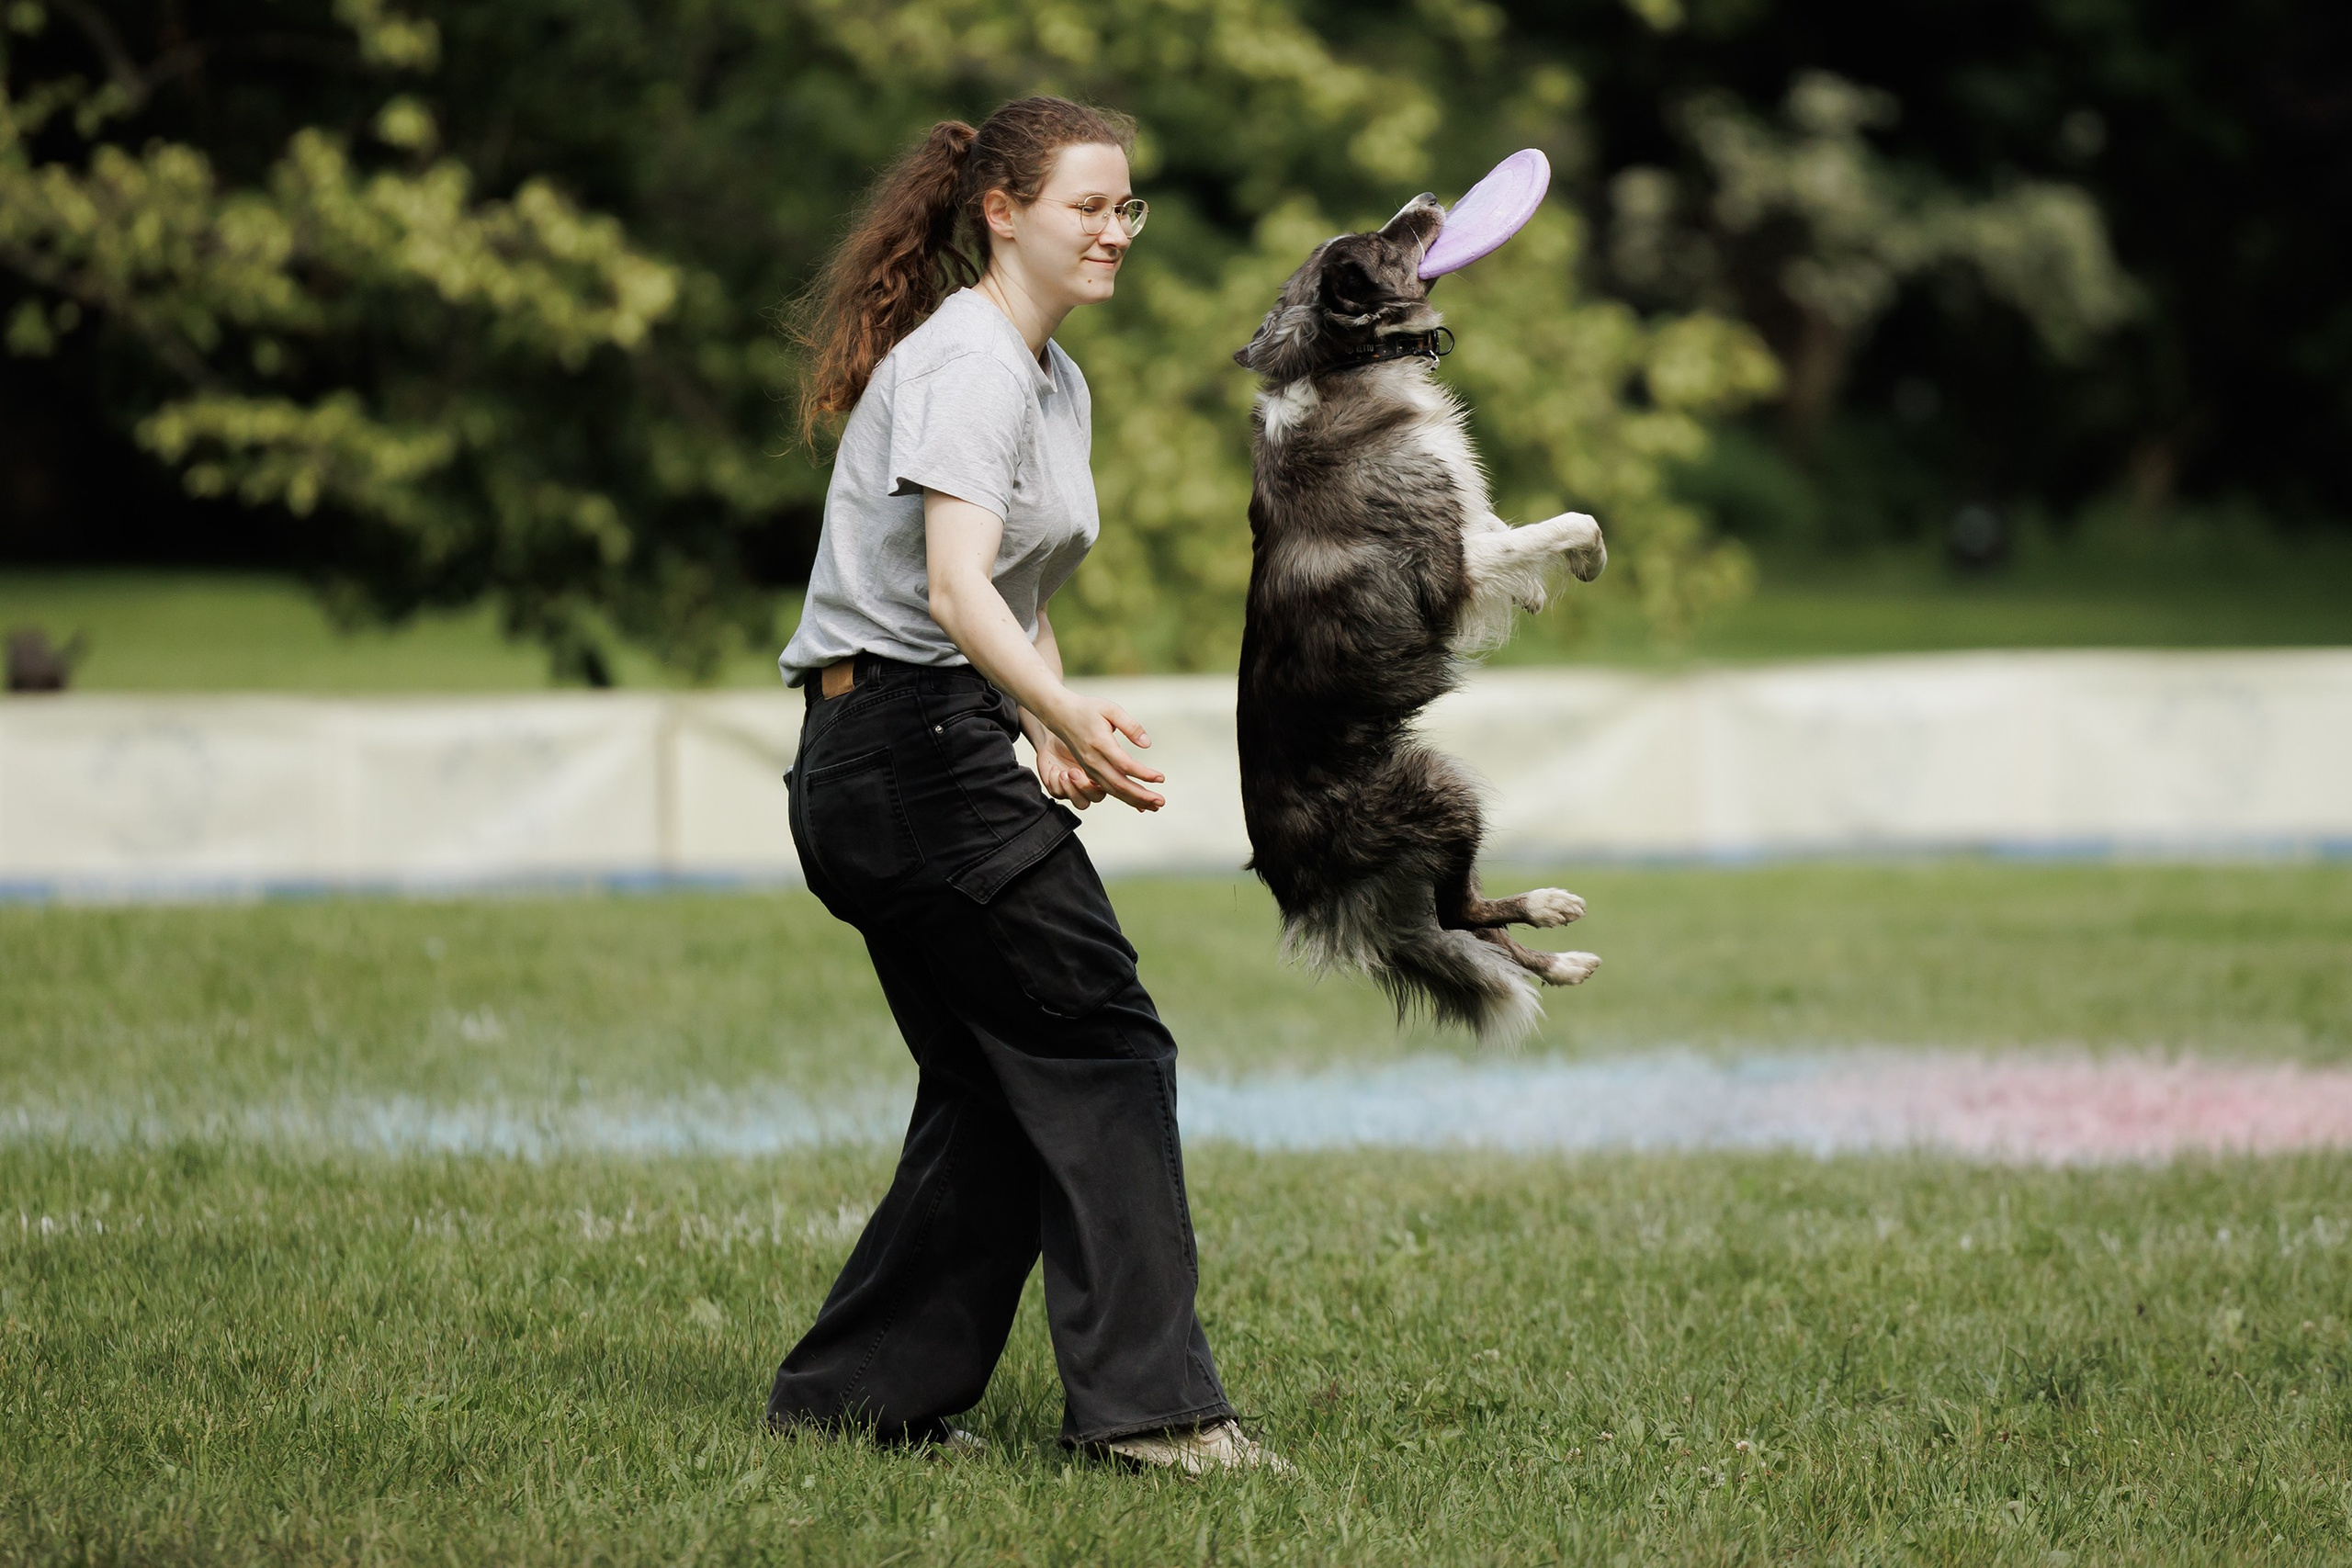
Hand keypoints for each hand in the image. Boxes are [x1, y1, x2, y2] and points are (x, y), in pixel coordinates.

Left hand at [1032, 728, 1107, 809]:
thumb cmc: (1075, 737)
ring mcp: (1075, 789)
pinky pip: (1059, 794)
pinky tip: (1055, 769)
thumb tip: (1127, 745)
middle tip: (1075, 771)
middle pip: (1096, 798)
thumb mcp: (1097, 737)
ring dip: (1072, 790)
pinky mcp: (1058, 789)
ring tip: (1064, 773)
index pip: (1114, 787)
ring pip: (1080, 803)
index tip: (1098, 774)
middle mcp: (1090, 784)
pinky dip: (1055, 782)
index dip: (1110, 785)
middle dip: (1086, 787)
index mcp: (1103, 774)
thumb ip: (1113, 744)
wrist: (1053, 739)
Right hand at [1043, 694, 1164, 812]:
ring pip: (1113, 790)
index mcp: (1100, 743)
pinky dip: (1124, 797)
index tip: (1160, 778)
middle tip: (1161, 802)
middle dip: (1141, 795)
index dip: (1144, 774)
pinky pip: (1108, 789)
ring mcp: (1090, 768)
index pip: (1124, 764)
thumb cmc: (1086, 709)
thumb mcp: (1111, 709)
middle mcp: (1093, 760)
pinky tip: (1138, 803)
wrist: (1060, 715)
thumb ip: (1130, 725)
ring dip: (1135, 800)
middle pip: (1119, 784)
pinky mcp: (1090, 771)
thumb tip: (1146, 743)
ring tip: (1155, 806)